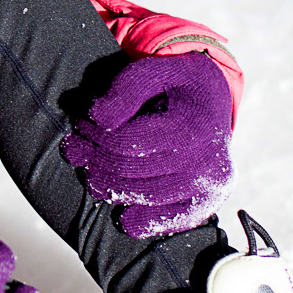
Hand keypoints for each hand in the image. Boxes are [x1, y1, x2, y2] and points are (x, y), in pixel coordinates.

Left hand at [62, 52, 232, 237]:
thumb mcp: (153, 70)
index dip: (94, 135)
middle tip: (78, 147)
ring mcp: (210, 185)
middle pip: (131, 172)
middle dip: (94, 160)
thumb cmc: (177, 83)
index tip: (81, 123)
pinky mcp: (208, 201)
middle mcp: (206, 159)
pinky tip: (123, 214)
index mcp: (192, 125)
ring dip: (109, 187)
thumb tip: (97, 118)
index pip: (125, 142)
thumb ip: (124, 90)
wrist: (214, 97)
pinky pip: (171, 220)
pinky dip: (144, 221)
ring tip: (91, 171)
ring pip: (145, 197)